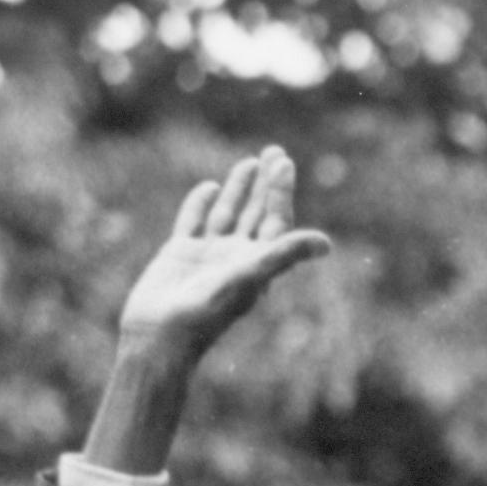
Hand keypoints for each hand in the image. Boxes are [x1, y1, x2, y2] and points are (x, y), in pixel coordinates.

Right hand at [114, 147, 333, 359]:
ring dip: (240, 190)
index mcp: (256, 265)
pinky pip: (194, 221)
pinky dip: (201, 203)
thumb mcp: (250, 277)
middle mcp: (235, 259)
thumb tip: (327, 244)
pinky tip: (211, 187)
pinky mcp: (180, 254)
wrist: (160, 334)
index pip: (275, 222)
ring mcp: (207, 256)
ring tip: (249, 161)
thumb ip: (284, 255)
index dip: (281, 193)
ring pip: (227, 214)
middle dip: (266, 185)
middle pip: (256, 214)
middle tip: (274, 151)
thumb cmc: (206, 311)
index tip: (284, 163)